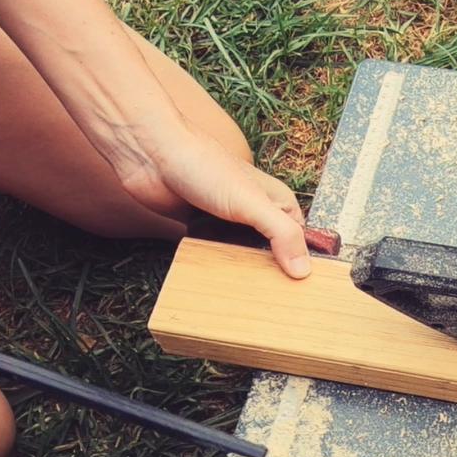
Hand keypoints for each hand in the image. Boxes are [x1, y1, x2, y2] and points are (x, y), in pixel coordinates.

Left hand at [111, 123, 312, 277]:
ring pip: (240, 257)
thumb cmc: (202, 164)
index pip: (299, 240)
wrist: (151, 156)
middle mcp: (254, 212)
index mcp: (275, 201)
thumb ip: (281, 234)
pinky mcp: (199, 229)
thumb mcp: (251, 202)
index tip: (300, 291)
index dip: (300, 264)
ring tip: (243, 296)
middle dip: (268, 273)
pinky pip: (212, 256)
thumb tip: (304, 271)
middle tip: (269, 301)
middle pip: (270, 254)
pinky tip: (213, 280)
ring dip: (239, 272)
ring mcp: (226, 221)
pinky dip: (212, 266)